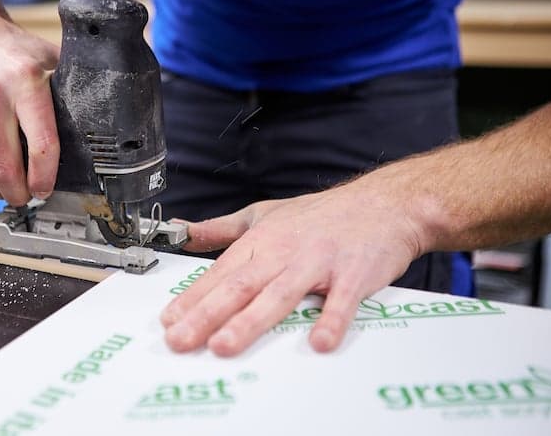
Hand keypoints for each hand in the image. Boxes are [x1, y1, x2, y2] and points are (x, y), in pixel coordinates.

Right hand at [0, 8, 59, 204]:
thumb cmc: (7, 47)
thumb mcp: (45, 56)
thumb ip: (68, 86)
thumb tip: (101, 117)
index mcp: (27, 82)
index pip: (42, 145)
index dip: (44, 178)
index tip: (45, 189)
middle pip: (6, 166)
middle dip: (18, 193)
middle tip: (24, 197)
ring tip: (4, 190)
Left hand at [160, 176, 426, 355]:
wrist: (381, 204)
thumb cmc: (319, 215)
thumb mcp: (262, 214)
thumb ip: (221, 229)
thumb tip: (182, 232)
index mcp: (261, 241)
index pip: (219, 273)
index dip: (193, 298)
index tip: (169, 322)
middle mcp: (284, 252)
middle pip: (240, 286)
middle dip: (207, 315)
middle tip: (181, 341)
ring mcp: (318, 263)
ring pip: (280, 294)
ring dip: (251, 321)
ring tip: (225, 346)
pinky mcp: (354, 274)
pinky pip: (342, 301)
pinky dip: (331, 320)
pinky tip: (318, 342)